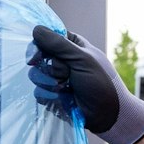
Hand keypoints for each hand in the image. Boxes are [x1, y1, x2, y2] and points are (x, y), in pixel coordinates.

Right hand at [27, 26, 143, 143]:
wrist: (107, 114)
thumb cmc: (101, 83)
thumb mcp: (82, 59)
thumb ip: (58, 44)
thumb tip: (36, 29)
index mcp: (72, 46)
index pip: (47, 38)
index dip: (40, 46)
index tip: (38, 55)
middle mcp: (62, 60)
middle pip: (38, 58)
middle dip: (50, 69)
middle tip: (66, 75)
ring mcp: (56, 78)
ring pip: (36, 76)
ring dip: (50, 83)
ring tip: (67, 88)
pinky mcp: (52, 95)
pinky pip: (39, 92)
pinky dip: (49, 96)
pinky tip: (63, 99)